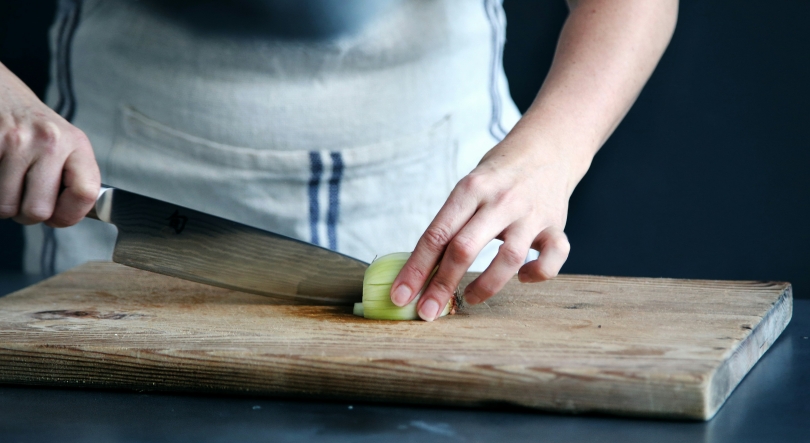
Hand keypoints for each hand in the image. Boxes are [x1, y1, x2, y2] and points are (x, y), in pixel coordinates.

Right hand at [0, 62, 99, 226]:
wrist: (2, 93)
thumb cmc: (34, 127)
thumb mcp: (66, 145)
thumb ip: (73, 179)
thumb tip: (65, 218)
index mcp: (76, 144)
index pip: (86, 194)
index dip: (70, 215)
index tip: (58, 217)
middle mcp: (50, 141)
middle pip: (38, 210)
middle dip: (27, 214)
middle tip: (24, 200)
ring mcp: (16, 141)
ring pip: (5, 207)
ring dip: (3, 204)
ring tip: (8, 184)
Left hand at [389, 0, 676, 319]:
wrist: (549, 147)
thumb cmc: (498, 174)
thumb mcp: (469, 188)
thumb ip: (451, 224)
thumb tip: (420, 271)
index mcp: (470, 189)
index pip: (435, 233)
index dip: (416, 268)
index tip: (400, 295)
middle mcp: (500, 200)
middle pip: (465, 247)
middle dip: (442, 285)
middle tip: (427, 312)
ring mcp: (530, 213)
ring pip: (509, 258)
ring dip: (486, 286)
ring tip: (469, 299)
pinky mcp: (556, 225)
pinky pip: (552, 257)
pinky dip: (538, 274)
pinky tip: (523, 278)